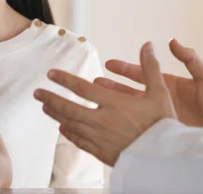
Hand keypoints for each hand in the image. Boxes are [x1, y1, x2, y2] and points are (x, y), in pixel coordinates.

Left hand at [34, 42, 176, 165]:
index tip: (51, 74)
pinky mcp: (101, 153)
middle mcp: (102, 120)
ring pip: (71, 124)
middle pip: (69, 107)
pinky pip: (80, 142)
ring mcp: (99, 138)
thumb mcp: (159, 92)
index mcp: (114, 103)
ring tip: (45, 107)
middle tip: (37, 92)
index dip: (64, 80)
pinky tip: (63, 129)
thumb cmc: (163, 123)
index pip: (82, 88)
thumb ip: (150, 67)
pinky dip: (69, 134)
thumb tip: (148, 45)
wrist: (164, 157)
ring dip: (56, 114)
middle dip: (51, 98)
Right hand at [95, 39, 202, 128]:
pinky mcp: (158, 132)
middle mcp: (159, 100)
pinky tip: (108, 123)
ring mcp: (157, 116)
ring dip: (113, 103)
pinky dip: (122, 123)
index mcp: (167, 85)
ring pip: (129, 109)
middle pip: (130, 91)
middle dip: (112, 86)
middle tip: (93, 83)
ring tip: (95, 101)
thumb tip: (172, 42)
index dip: (124, 69)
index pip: (141, 75)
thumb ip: (190, 59)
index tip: (109, 64)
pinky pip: (137, 126)